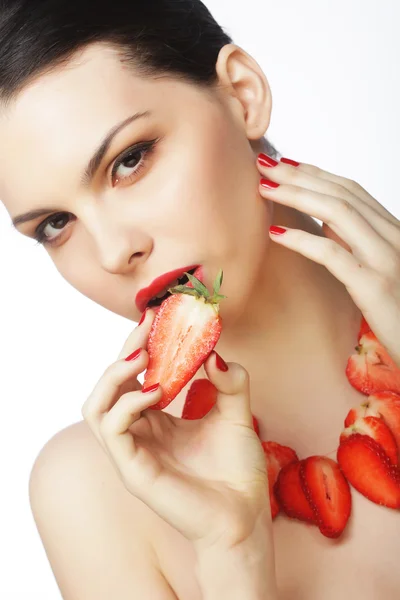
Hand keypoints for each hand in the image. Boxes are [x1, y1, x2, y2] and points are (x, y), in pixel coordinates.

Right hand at [81, 308, 269, 551]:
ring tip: (143, 356)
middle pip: (111, 384)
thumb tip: (214, 354)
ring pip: (96, 406)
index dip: (141, 344)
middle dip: (126, 349)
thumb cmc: (237, 471)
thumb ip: (230, 383)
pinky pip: (112, 429)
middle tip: (148, 325)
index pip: (135, 376)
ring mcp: (132, 452)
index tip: (156, 314)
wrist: (245, 517)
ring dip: (114, 375)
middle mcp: (139, 433)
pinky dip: (128, 404)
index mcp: (157, 420)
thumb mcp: (237, 414)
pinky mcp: (132, 470)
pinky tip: (156, 392)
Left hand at [257, 154, 399, 365]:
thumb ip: (357, 244)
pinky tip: (275, 232)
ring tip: (264, 188)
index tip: (285, 163)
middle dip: (300, 175)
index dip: (316, 174)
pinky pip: (333, 254)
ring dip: (297, 195)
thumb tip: (326, 224)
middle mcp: (394, 238)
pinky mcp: (375, 286)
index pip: (352, 191)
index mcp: (394, 232)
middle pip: (342, 194)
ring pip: (339, 213)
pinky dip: (301, 239)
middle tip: (264, 164)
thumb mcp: (379, 269)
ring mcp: (387, 260)